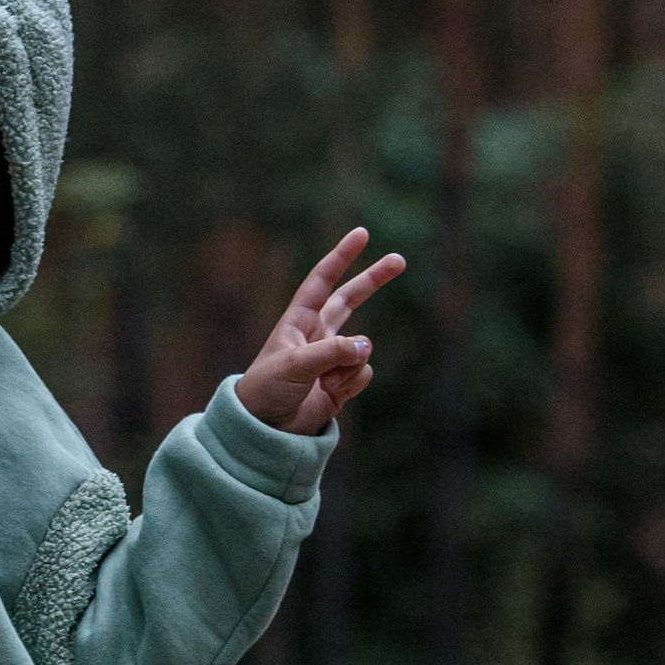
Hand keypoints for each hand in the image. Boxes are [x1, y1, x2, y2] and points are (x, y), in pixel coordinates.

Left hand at [234, 227, 405, 433]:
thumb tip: (366, 346)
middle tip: (399, 260)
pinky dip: (352, 383)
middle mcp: (317, 334)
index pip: (323, 281)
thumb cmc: (267, 390)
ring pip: (362, 347)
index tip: (361, 234)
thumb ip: (331, 352)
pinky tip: (331, 394)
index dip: (341, 257)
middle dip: (374, 280)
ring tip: (325, 381)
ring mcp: (332, 358)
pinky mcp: (342, 382)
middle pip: (351, 299)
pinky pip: (363, 373)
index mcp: (299, 320)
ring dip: (350, 362)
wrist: (265, 430)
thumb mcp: (294, 365)